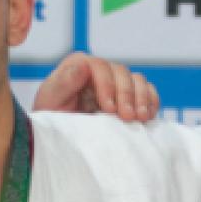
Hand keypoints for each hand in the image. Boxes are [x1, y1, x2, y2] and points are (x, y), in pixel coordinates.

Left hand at [31, 52, 160, 121]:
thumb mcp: (49, 102)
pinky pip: (147, 91)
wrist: (60, 136)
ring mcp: (116, 81)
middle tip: (128, 117)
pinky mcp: (128, 95)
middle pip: (121, 72)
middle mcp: (99, 69)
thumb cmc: (51, 118)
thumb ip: (63, 83)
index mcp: (78, 65)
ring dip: (142, 98)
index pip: (99, 66)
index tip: (109, 108)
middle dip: (126, 94)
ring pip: (137, 80)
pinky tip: (148, 117)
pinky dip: (151, 102)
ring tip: (140, 118)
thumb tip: (82, 66)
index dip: (107, 85)